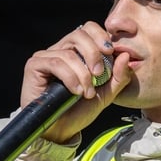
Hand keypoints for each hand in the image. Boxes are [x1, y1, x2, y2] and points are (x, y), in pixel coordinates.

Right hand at [20, 21, 131, 142]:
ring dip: (82, 75)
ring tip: (86, 93)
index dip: (101, 36)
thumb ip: (118, 76)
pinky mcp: (34, 66)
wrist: (61, 131)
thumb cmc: (80, 111)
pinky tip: (75, 92)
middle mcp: (60, 50)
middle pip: (79, 34)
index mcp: (77, 52)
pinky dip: (70, 78)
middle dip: (93, 54)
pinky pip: (55, 63)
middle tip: (98, 75)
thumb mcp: (106, 94)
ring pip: (68, 53)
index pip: (88, 29)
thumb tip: (126, 55)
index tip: (110, 52)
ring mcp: (46, 57)